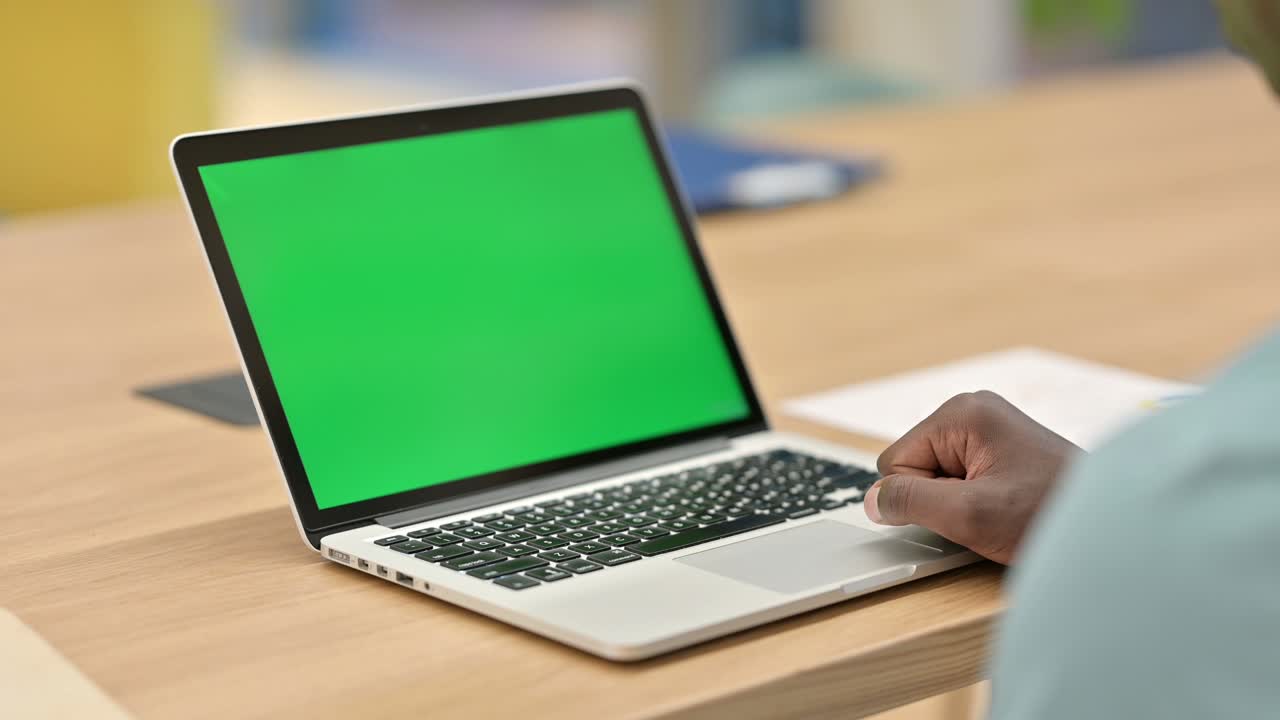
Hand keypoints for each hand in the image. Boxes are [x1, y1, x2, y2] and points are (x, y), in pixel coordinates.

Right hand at [864, 391, 1079, 563]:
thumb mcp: (970, 515)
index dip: (921, 499)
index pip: (895, 463)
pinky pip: (960, 478)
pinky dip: (974, 500)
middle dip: (940, 499)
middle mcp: (972, 411)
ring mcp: (988, 428)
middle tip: (987, 511)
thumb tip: (872, 501)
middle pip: (915, 467)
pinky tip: (1005, 508)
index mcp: (962, 413)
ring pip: (936, 477)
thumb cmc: (1052, 513)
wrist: (1111, 526)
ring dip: (959, 503)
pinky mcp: (1000, 448)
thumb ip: (911, 503)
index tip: (966, 507)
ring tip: (1002, 511)